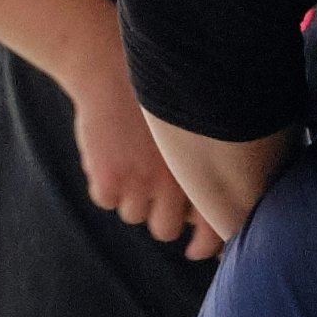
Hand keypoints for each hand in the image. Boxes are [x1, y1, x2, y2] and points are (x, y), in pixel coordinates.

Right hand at [69, 61, 218, 256]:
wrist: (108, 66)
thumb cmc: (151, 97)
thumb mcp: (192, 125)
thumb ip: (199, 167)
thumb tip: (200, 217)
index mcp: (199, 168)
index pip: (210, 223)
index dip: (206, 243)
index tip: (197, 250)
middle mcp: (173, 181)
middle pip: (165, 229)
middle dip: (159, 215)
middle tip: (152, 194)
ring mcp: (140, 182)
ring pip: (134, 215)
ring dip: (131, 197)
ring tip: (129, 161)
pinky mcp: (109, 179)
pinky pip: (106, 201)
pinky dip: (106, 185)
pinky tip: (109, 155)